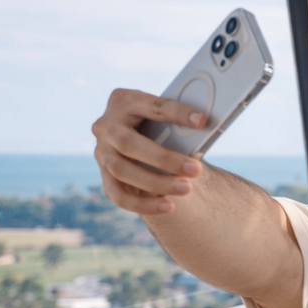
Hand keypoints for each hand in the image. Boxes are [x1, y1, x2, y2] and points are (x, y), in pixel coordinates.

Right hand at [92, 89, 206, 214]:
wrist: (141, 147)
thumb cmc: (159, 128)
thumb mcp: (165, 120)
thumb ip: (177, 125)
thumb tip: (204, 130)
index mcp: (124, 101)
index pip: (151, 106)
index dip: (176, 113)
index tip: (202, 120)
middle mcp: (106, 126)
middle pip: (128, 143)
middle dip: (164, 158)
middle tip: (196, 170)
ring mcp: (102, 153)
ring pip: (122, 171)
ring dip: (156, 182)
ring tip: (186, 188)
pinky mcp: (105, 178)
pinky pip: (119, 195)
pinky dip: (143, 204)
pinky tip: (167, 206)